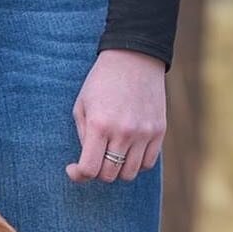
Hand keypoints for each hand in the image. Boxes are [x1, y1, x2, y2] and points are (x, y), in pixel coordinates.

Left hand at [66, 49, 166, 183]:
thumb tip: (87, 166)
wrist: (135, 56)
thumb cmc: (101, 82)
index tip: (73, 168)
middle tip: (94, 158)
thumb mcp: (81, 107)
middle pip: (109, 175)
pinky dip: (136, 164)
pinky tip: (128, 151)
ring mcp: (144, 132)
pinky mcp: (159, 130)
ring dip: (117, 170)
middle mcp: (123, 132)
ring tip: (112, 155)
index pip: (89, 170)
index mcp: (100, 125)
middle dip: (97, 171)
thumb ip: (83, 138)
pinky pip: (147, 163)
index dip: (78, 175)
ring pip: (128, 174)